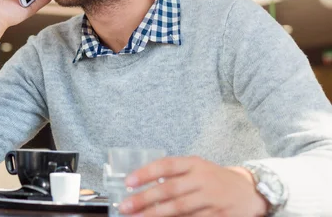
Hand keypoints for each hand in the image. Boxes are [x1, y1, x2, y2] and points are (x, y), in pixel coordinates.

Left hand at [119, 156, 267, 216]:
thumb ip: (173, 174)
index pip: (166, 165)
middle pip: (169, 189)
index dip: (145, 173)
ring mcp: (212, 199)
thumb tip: (140, 184)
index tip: (127, 182)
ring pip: (179, 209)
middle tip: (126, 206)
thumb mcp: (196, 168)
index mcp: (194, 164)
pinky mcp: (220, 216)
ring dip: (156, 215)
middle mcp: (203, 179)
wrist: (249, 192)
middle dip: (144, 199)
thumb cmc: (213, 179)